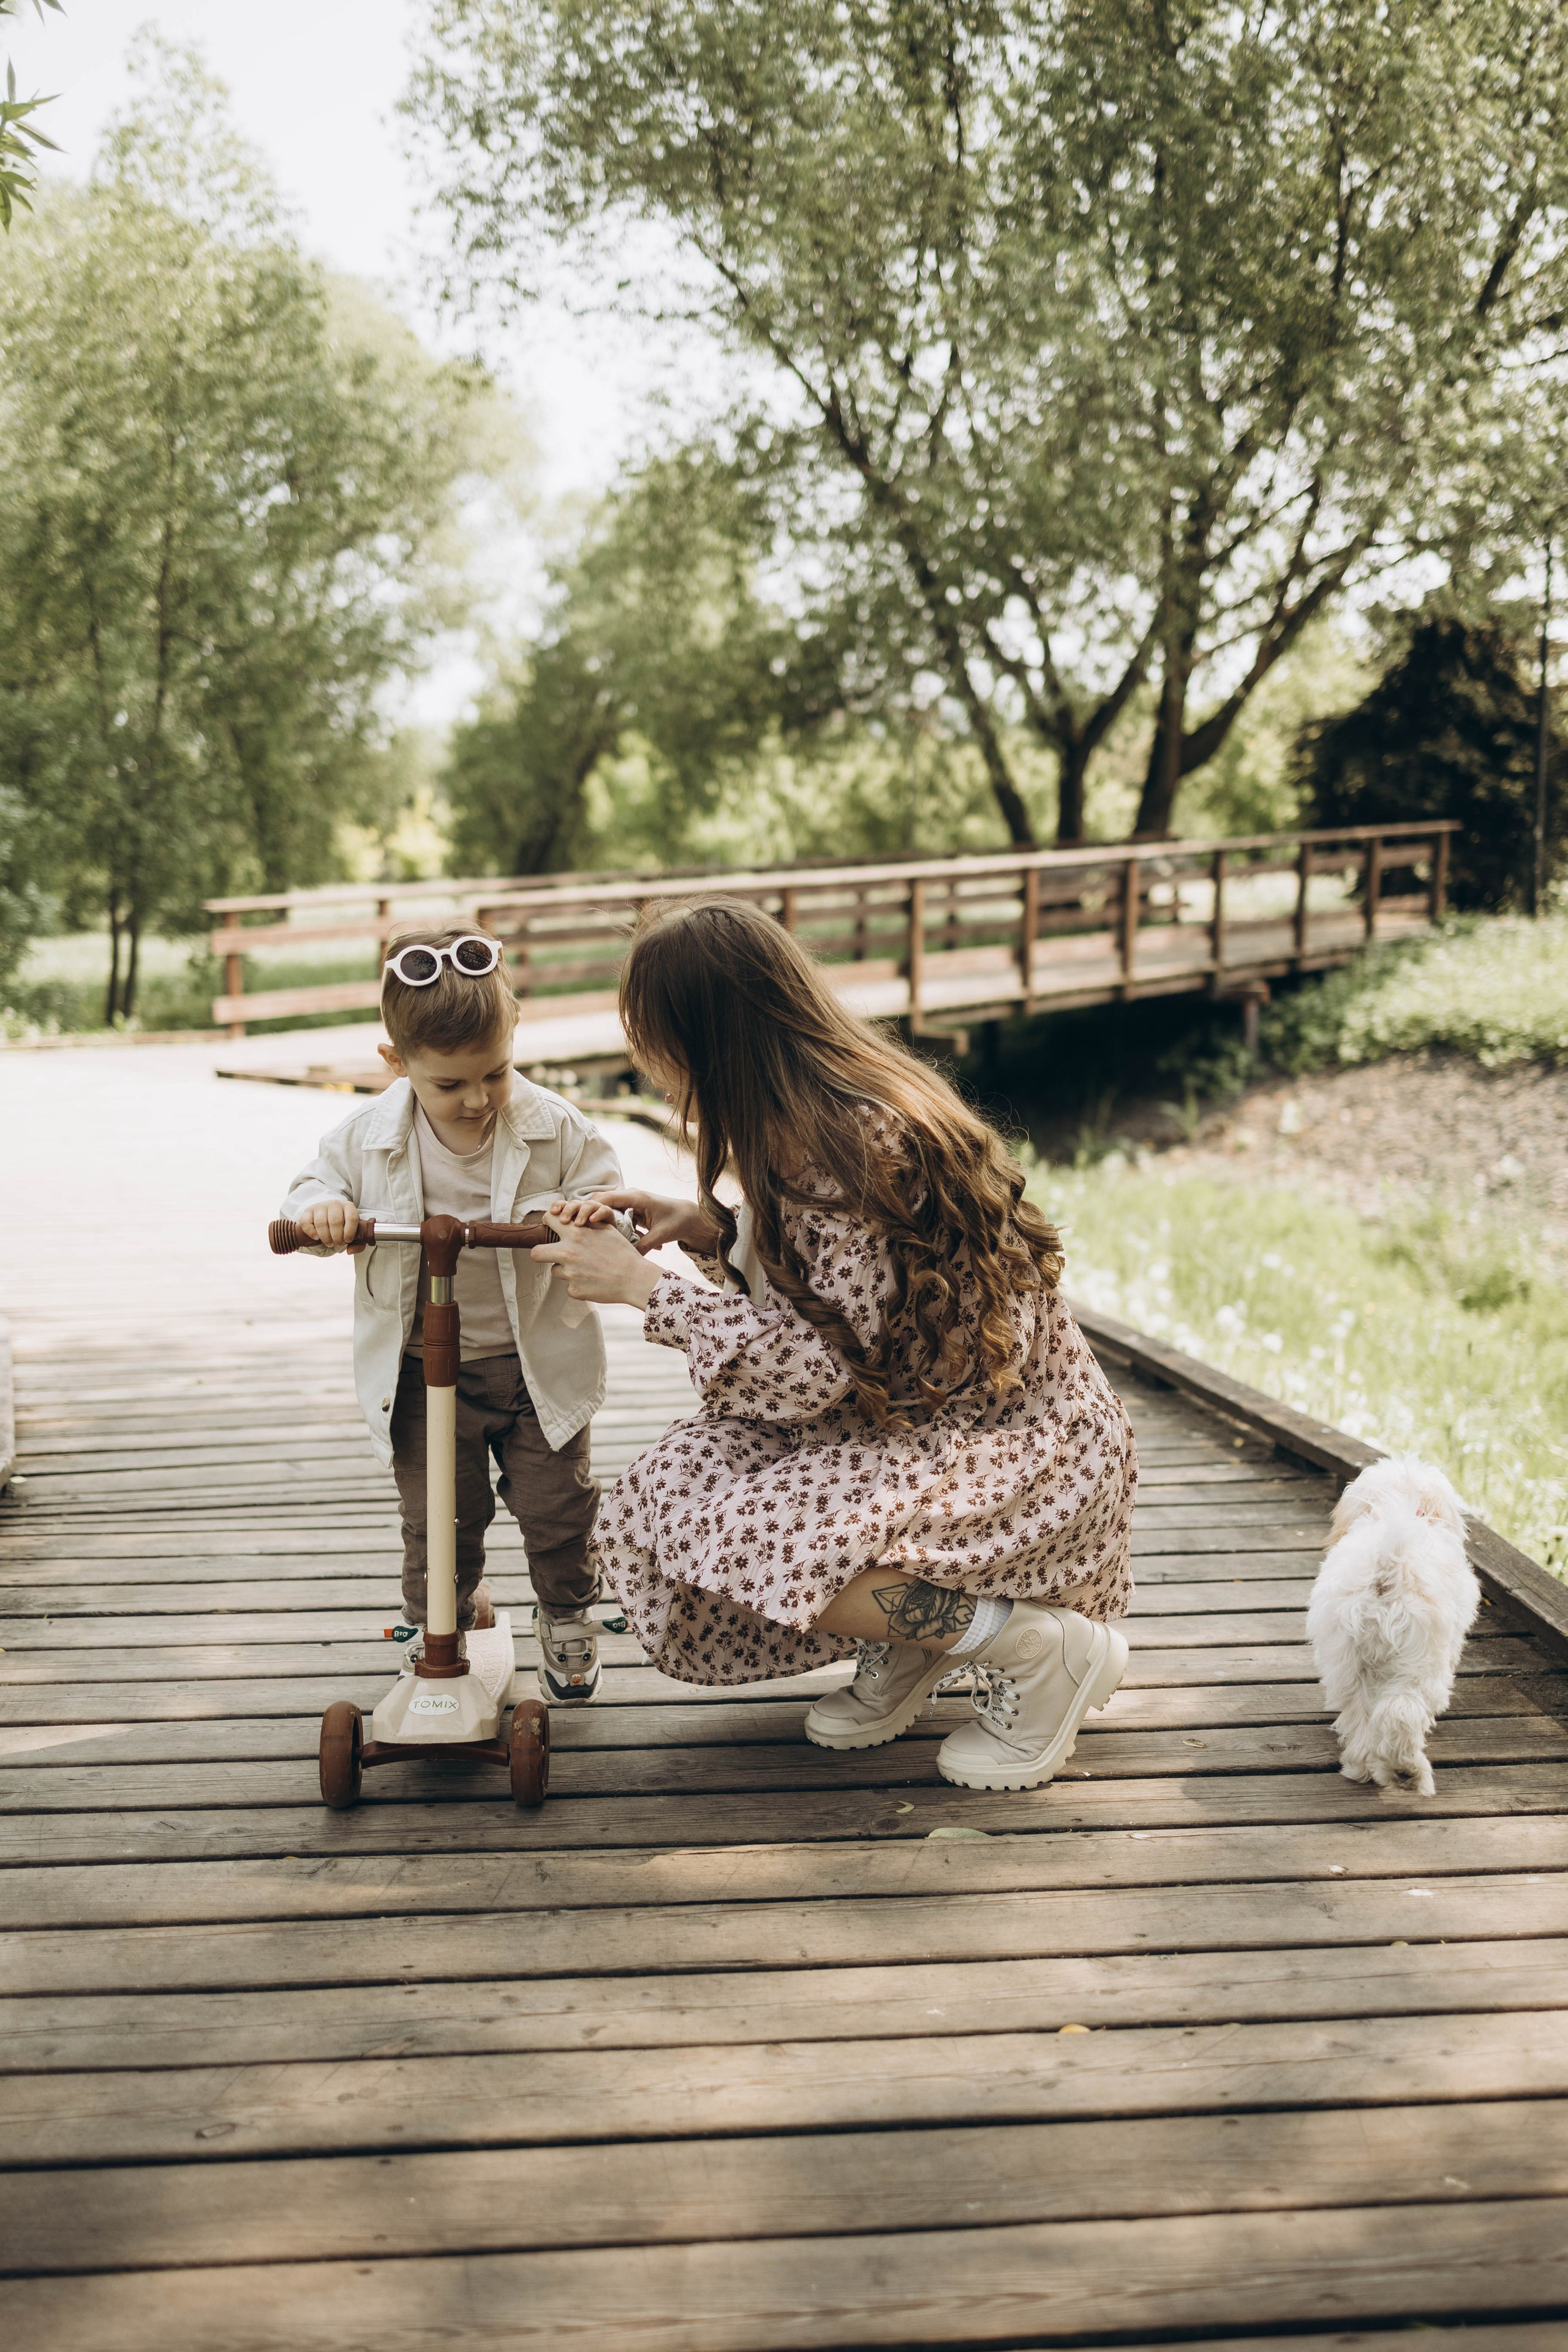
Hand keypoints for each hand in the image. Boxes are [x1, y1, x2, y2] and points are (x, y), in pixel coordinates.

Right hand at [295, 1199, 361, 1253]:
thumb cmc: (343, 1226)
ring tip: (329, 1243)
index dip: (350, 1232)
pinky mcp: (308, 1211)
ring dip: (325, 1237)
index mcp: (348, 1207)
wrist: (328, 1214)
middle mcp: (334, 1204)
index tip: (347, 1241)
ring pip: (321, 1223)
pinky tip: (317, 1238)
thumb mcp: (354, 1232)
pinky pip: (306, 1222)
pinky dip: (311, 1232)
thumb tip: (349, 1251)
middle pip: (335, 1221)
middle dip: (337, 1237)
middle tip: (338, 1243)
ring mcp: (320, 1206)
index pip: (351, 1218)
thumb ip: (358, 1244)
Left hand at [532, 1217, 660, 1311]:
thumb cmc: (622, 1253)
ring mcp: (569, 1273)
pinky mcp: (574, 1290)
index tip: (552, 1227)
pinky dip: (578, 1284)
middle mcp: (568, 1252)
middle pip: (536, 1252)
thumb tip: (574, 1220)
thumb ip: (587, 1224)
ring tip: (585, 1269)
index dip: (549, 1223)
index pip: (548, 1220)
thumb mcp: (606, 1230)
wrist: (634, 1278)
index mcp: (576, 1233)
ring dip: (566, 1270)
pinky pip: (569, 1286)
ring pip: (556, 1271)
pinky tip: (592, 1281)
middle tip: (552, 1254)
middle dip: (541, 1252)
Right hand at [553, 1188, 720, 1256]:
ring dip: (580, 1212)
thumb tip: (630, 1262)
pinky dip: (588, 1216)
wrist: (687, 1215)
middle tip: (563, 1220)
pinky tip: (574, 1227)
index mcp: (637, 1198)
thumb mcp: (662, 1234)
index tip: (580, 1221)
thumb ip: (645, 1245)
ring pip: (596, 1204)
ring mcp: (624, 1202)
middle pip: (597, 1199)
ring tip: (562, 1220)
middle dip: (579, 1208)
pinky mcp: (622, 1210)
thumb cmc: (676, 1221)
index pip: (609, 1199)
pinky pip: (602, 1210)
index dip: (592, 1208)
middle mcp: (627, 1196)